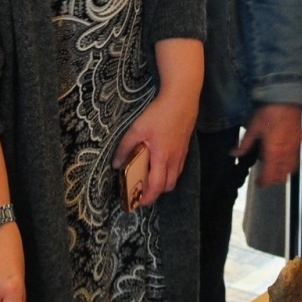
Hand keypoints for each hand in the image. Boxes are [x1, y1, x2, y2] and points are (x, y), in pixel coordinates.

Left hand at [114, 86, 197, 207]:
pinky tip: (161, 162)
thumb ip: (126, 147)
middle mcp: (174, 160)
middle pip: (168, 186)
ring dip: (164, 182)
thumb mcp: (137, 128)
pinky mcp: (185, 146)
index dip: (148, 197)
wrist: (182, 99)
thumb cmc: (159, 114)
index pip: (157, 186)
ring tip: (151, 177)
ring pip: (175, 177)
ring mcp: (182, 154)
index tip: (139, 202)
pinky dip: (170, 171)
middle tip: (143, 190)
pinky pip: (179, 166)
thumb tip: (116, 164)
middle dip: (156, 192)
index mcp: (162, 158)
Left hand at [234, 104, 301, 186]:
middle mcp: (286, 153)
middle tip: (265, 177)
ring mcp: (295, 148)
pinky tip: (283, 156)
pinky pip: (296, 159)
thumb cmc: (271, 111)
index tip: (259, 183)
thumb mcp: (253, 127)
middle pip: (282, 176)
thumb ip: (245, 144)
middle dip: (273, 179)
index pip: (270, 176)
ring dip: (282, 172)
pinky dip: (289, 163)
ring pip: (291, 170)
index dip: (264, 182)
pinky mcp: (300, 142)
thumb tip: (234, 153)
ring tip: (274, 168)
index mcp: (273, 152)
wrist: (287, 100)